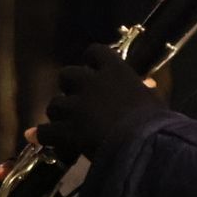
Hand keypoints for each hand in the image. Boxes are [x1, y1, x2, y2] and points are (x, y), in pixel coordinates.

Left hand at [34, 44, 160, 157]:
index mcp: (115, 70)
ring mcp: (76, 106)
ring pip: (54, 103)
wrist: (142, 145)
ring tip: (65, 124)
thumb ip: (144, 90)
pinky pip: (45, 131)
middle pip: (67, 74)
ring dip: (59, 112)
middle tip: (78, 100)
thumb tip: (148, 85)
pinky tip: (40, 138)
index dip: (92, 60)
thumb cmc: (156, 122)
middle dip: (69, 87)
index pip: (95, 52)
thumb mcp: (154, 100)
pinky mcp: (66, 130)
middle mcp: (91, 82)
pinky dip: (42, 135)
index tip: (94, 69)